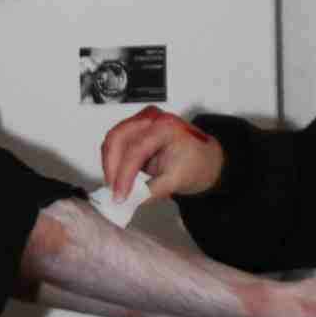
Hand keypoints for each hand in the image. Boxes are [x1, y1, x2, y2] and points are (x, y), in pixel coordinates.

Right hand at [102, 105, 224, 203]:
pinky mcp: (135, 128)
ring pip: (113, 140)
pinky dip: (113, 161)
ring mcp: (141, 121)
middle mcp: (151, 118)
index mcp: (166, 127)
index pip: (136, 150)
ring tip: (116, 187)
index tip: (120, 195)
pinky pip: (116, 143)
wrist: (205, 158)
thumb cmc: (197, 163)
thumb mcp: (176, 181)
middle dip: (112, 168)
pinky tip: (118, 178)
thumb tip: (129, 198)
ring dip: (110, 165)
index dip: (124, 175)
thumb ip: (151, 191)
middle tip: (114, 191)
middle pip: (117, 138)